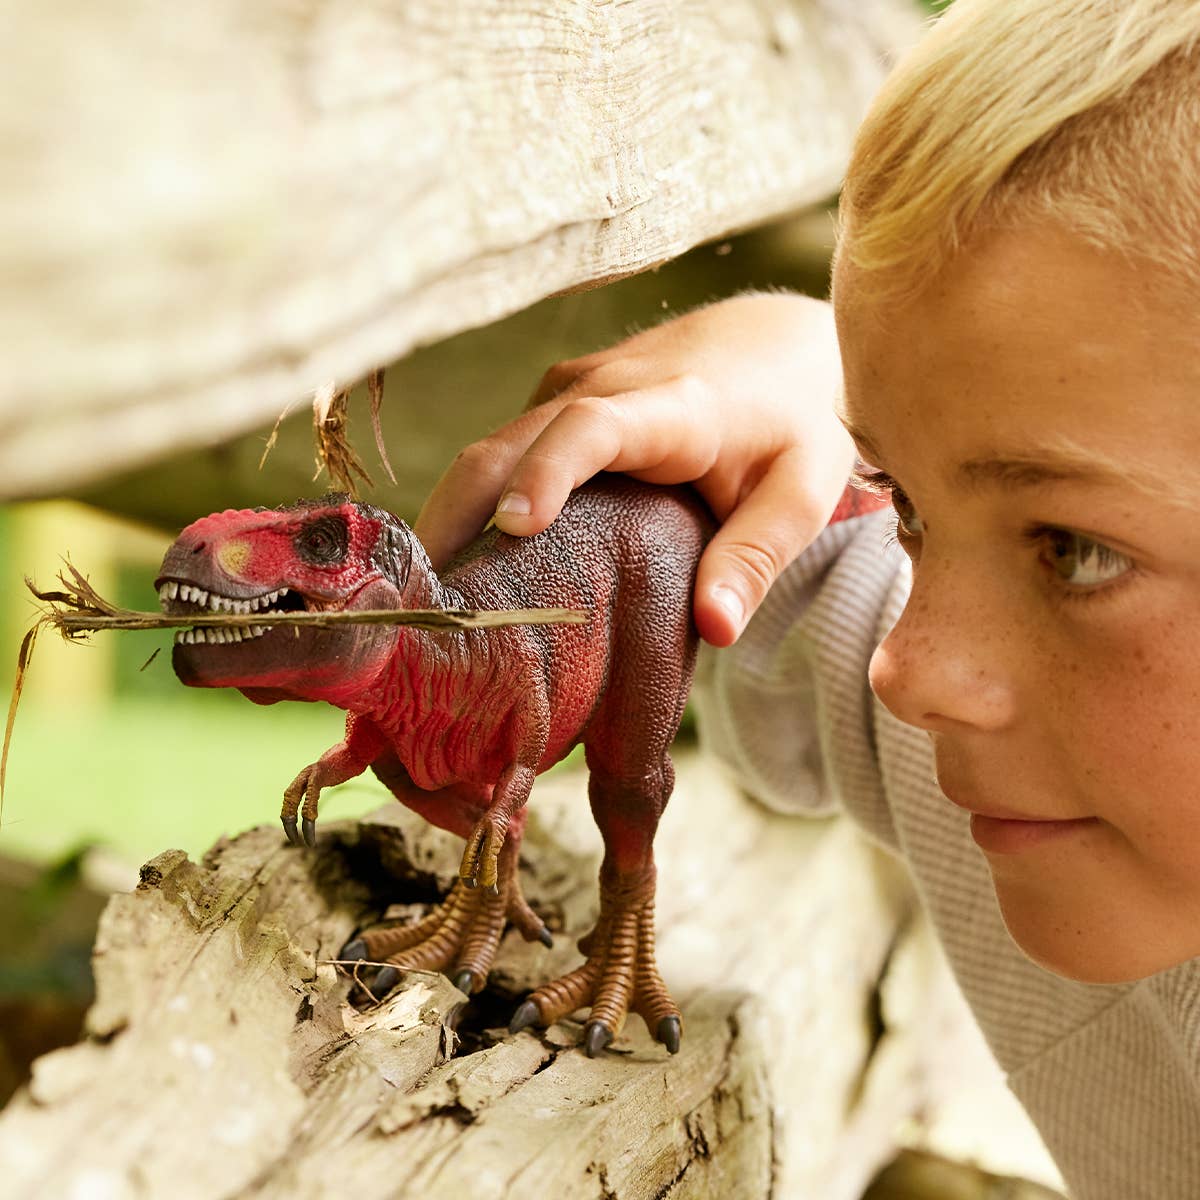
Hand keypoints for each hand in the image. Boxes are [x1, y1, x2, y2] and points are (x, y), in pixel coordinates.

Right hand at [414, 292, 854, 645]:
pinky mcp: (554, 401)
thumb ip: (758, 556)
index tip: (513, 529)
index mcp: (671, 408)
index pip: (590, 427)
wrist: (775, 344)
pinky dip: (474, 506)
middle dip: (455, 521)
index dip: (545, 474)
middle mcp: (604, 386)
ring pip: (488, 452)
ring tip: (430, 602)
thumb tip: (715, 630)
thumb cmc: (795, 423)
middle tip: (424, 611)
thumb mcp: (801, 493)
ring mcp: (569, 388)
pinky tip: (467, 566)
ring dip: (453, 520)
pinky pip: (501, 453)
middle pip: (504, 446)